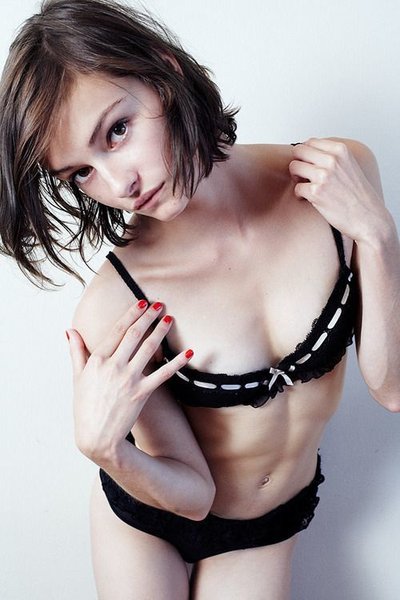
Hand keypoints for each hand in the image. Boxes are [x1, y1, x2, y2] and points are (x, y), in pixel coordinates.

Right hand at [66, 300, 192, 461]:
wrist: (96, 438)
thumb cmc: (85, 407)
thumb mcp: (77, 377)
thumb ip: (76, 351)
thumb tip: (70, 331)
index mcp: (97, 360)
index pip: (117, 330)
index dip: (131, 314)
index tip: (141, 302)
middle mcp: (113, 366)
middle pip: (134, 335)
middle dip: (148, 317)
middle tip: (160, 304)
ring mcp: (128, 379)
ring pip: (148, 349)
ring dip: (161, 332)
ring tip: (169, 319)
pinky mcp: (141, 393)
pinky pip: (162, 374)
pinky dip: (177, 363)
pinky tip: (189, 352)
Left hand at [289, 138, 384, 240]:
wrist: (368, 217)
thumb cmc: (358, 195)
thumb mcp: (349, 165)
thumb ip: (331, 156)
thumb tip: (308, 151)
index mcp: (341, 150)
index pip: (310, 141)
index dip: (305, 154)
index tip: (309, 165)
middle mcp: (332, 160)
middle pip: (298, 151)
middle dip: (298, 163)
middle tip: (303, 175)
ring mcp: (323, 175)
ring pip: (294, 167)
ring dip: (296, 178)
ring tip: (306, 186)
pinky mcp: (316, 192)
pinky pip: (297, 188)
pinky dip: (299, 195)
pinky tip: (309, 199)